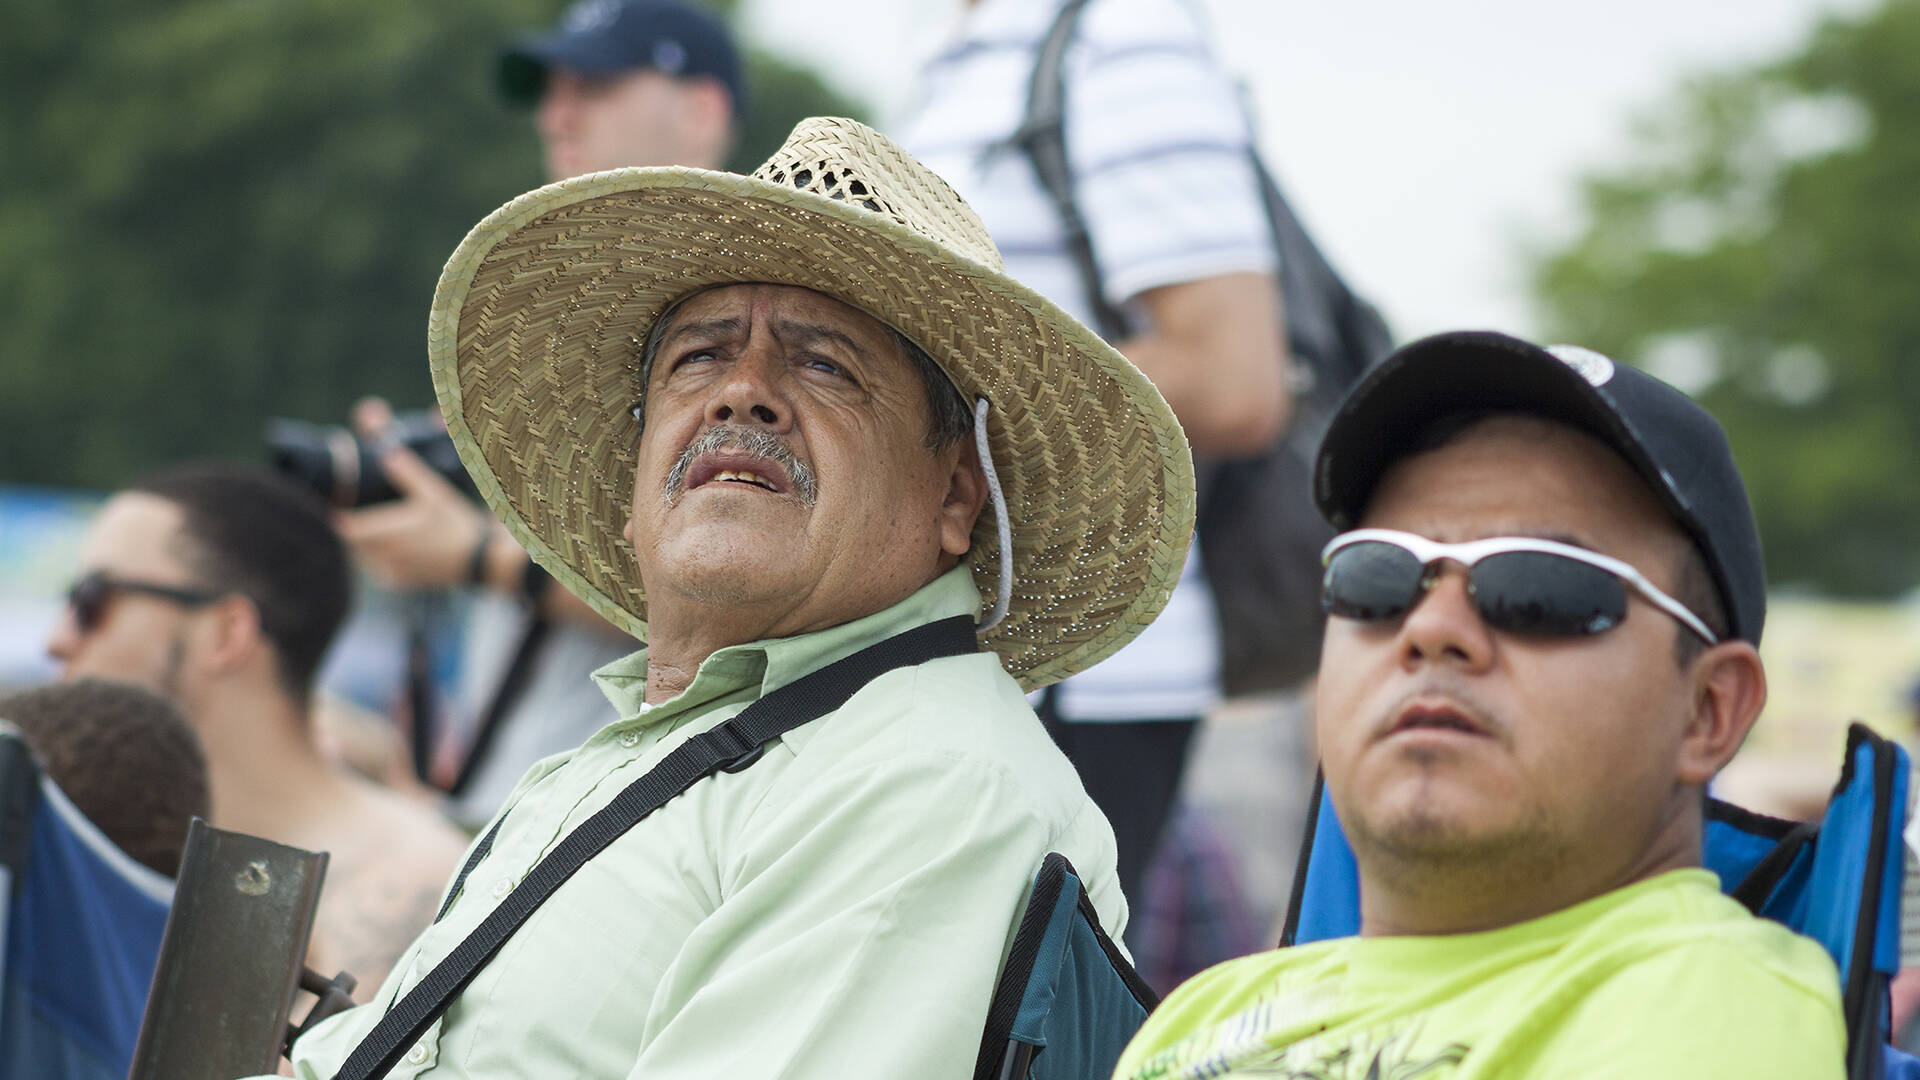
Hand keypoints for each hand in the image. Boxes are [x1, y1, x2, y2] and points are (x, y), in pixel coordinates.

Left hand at [334, 398, 496, 589]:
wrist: (479, 558)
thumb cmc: (456, 523)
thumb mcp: (434, 492)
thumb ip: (407, 473)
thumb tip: (386, 453)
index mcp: (387, 533)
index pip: (344, 528)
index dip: (337, 516)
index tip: (336, 504)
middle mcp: (384, 556)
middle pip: (351, 544)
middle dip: (351, 529)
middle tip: (352, 513)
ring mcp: (391, 571)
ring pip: (362, 557)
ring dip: (363, 544)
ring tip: (376, 529)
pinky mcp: (399, 582)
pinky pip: (377, 569)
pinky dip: (378, 558)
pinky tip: (393, 547)